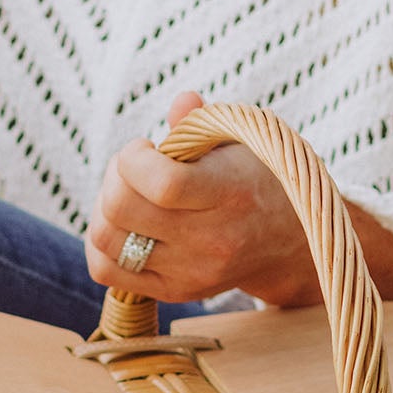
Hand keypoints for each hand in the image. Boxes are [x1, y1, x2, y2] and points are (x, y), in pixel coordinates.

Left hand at [85, 91, 392, 309]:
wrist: (291, 242)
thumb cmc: (258, 177)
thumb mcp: (243, 140)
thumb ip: (204, 122)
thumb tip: (182, 101)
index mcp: (229, 193)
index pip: (163, 184)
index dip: (134, 158)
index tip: (145, 146)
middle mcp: (211, 239)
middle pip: (122, 209)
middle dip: (115, 175)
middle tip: (133, 166)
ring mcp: (191, 271)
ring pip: (106, 239)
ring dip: (105, 207)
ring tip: (129, 193)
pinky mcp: (175, 291)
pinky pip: (107, 271)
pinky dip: (102, 244)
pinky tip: (124, 224)